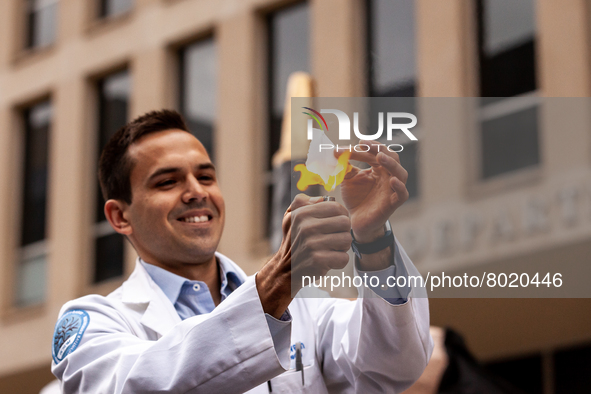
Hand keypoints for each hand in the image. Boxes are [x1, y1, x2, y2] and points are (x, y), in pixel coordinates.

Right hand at [256, 194, 351, 317]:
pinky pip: (344, 258)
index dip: (341, 215)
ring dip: (342, 247)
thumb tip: (322, 198)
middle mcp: (306, 227)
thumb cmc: (293, 240)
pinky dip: (339, 261)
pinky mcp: (318, 261)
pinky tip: (328, 260)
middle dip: (343, 231)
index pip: (337, 207)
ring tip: (330, 248)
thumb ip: (303, 201)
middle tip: (334, 237)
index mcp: (302, 213)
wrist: (285, 269)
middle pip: (346, 223)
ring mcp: (312, 244)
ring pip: (347, 240)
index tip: (335, 224)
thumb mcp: (290, 216)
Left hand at [337, 141, 408, 242]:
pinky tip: (392, 180)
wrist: (356, 220)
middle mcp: (389, 176)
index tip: (351, 146)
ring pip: (401, 173)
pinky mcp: (394, 203)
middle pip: (392, 157)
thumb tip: (334, 151)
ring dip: (391, 164)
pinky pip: (402, 194)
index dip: (365, 148)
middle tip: (365, 145)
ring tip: (380, 157)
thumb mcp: (348, 179)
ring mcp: (393, 189)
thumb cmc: (356, 198)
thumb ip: (344, 166)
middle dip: (379, 149)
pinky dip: (399, 187)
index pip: (375, 153)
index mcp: (379, 168)